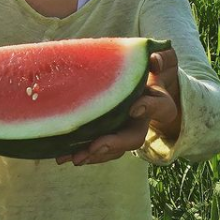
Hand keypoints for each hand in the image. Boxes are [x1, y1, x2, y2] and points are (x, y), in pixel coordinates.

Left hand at [56, 48, 179, 165]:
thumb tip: (156, 61)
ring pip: (109, 150)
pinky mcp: (104, 135)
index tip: (133, 108)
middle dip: (111, 144)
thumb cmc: (147, 72)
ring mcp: (120, 132)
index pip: (157, 106)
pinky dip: (77, 153)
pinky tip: (60, 157)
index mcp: (154, 105)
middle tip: (95, 147)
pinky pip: (93, 149)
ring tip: (73, 158)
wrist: (141, 86)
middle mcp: (138, 124)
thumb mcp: (157, 64)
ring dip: (91, 155)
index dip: (147, 108)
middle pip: (129, 140)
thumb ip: (159, 61)